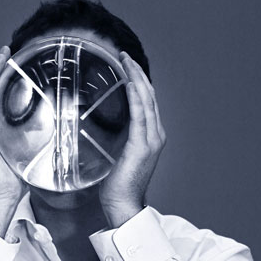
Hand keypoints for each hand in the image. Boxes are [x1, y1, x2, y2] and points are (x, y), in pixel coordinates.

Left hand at [99, 52, 166, 227]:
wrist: (123, 204)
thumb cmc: (118, 186)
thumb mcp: (119, 156)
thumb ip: (118, 140)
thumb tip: (104, 128)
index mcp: (152, 137)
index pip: (147, 103)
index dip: (140, 82)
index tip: (128, 66)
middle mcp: (156, 135)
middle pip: (150, 96)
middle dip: (138, 73)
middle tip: (125, 56)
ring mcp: (152, 140)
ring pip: (147, 100)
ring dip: (136, 77)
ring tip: (126, 60)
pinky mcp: (142, 145)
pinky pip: (140, 114)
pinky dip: (136, 95)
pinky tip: (130, 81)